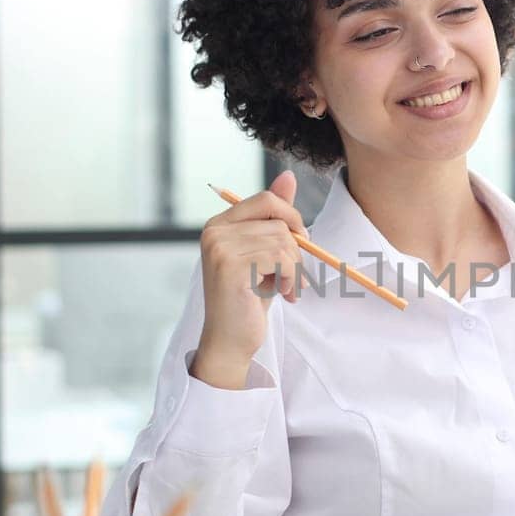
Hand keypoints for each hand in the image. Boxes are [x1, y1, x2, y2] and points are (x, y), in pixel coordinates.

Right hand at [193, 171, 306, 388]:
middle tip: (294, 276)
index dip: (292, 218)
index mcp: (219, 224)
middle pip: (279, 221)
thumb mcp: (265, 253)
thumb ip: (274, 215)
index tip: (300, 243)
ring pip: (283, 241)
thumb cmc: (249, 298)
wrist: (231, 340)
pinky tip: (283, 295)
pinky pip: (280, 258)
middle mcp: (214, 231)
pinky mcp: (231, 267)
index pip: (266, 199)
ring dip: (294, 269)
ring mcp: (220, 248)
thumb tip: (288, 175)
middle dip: (296, 250)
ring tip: (286, 289)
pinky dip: (291, 278)